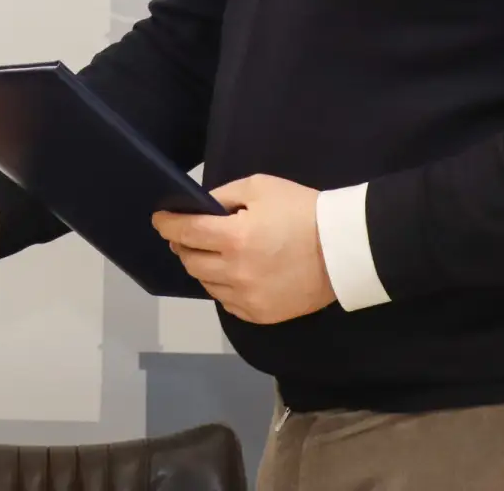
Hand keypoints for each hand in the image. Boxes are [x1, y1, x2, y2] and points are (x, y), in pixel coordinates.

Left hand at [152, 174, 333, 324]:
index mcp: (233, 238)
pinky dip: (223, 286)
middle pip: (190, 260)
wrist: (343, 249)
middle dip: (184, 244)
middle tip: (189, 234)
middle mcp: (235, 272)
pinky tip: (234, 273)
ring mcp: (247, 298)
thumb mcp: (260, 188)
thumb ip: (223, 196)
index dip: (167, 224)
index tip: (160, 219)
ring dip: (203, 266)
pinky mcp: (260, 315)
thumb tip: (199, 209)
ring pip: (205, 283)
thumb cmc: (302, 211)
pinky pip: (225, 302)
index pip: (185, 232)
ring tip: (214, 253)